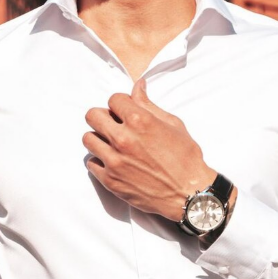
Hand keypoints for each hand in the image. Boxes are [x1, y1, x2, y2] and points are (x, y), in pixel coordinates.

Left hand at [83, 77, 215, 220]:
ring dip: (99, 138)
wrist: (190, 193)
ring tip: (112, 144)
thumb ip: (149, 105)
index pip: (113, 99)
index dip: (121, 104)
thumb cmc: (186, 158)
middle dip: (104, 116)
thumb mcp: (173, 124)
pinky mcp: (110, 180)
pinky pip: (91, 163)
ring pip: (88, 139)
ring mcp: (114, 160)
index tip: (126, 111)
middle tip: (114, 125)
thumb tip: (138, 85)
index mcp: (140, 121)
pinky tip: (114, 161)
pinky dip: (100, 160)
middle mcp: (123, 139)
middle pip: (92, 115)